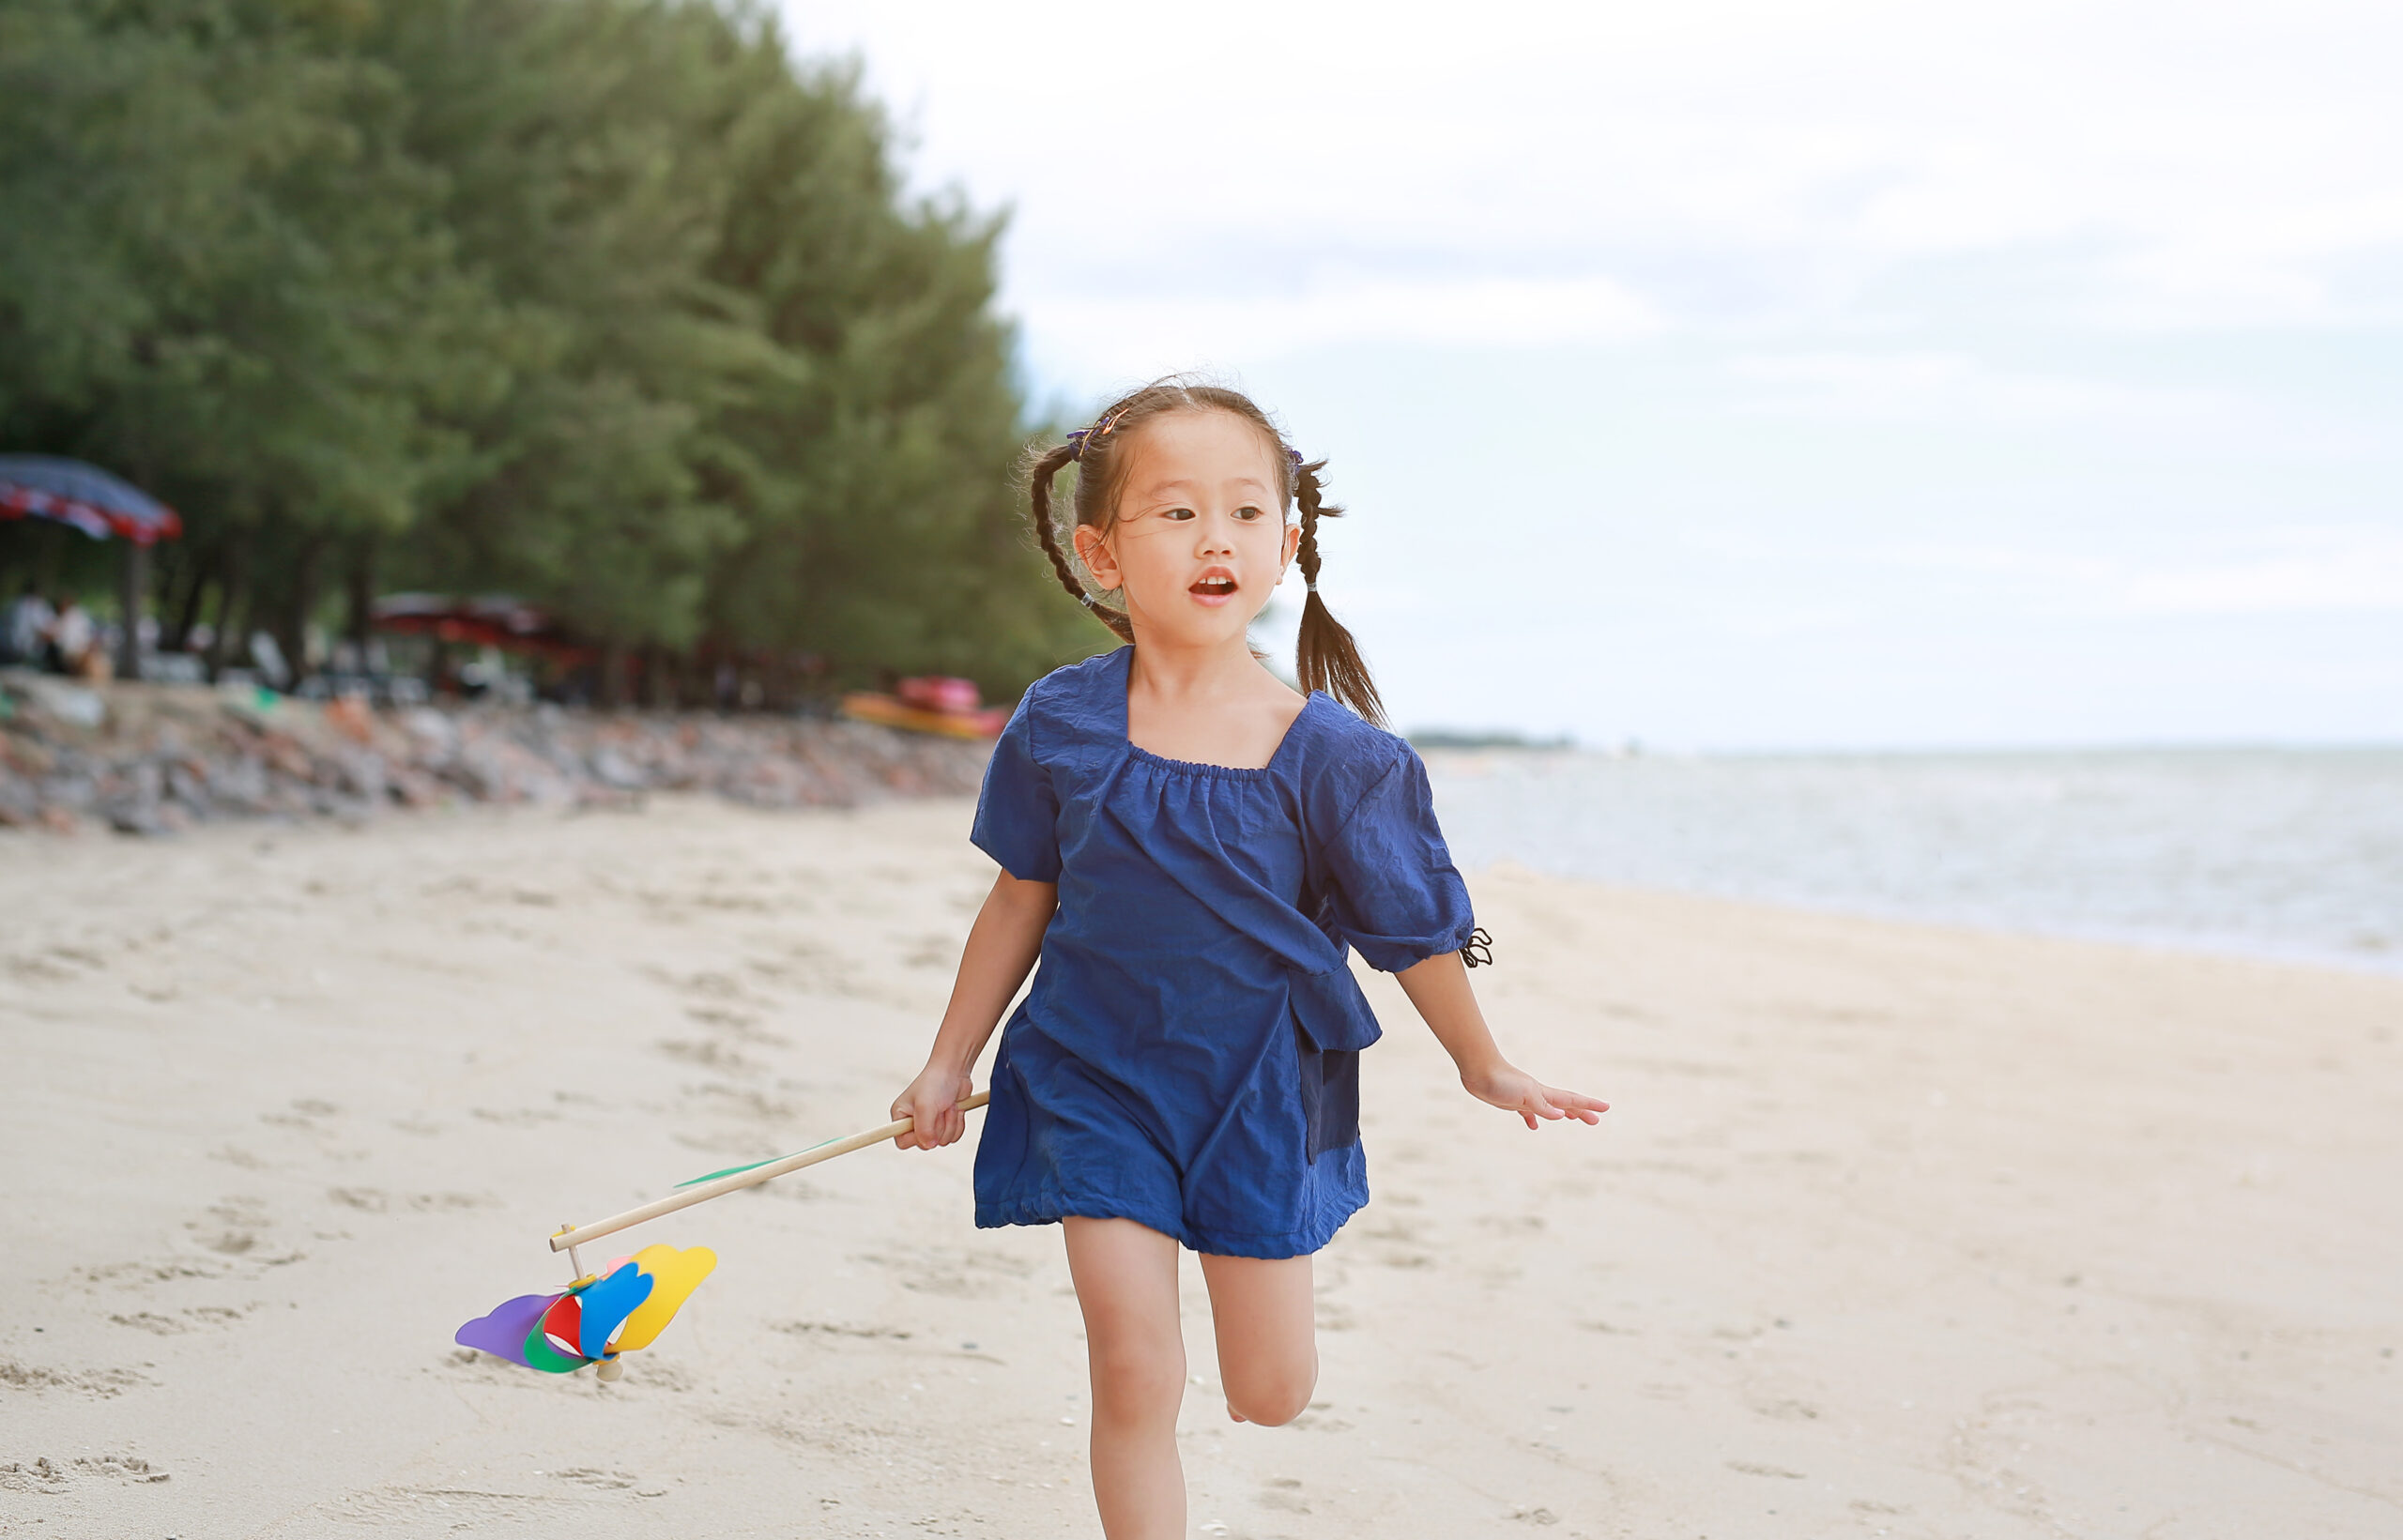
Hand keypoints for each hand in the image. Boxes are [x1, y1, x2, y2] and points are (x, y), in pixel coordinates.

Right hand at [891, 1063, 975, 1150]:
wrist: (955, 1071)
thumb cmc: (935, 1083)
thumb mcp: (925, 1106)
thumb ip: (924, 1129)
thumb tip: (929, 1145)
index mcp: (901, 1116)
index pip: (902, 1142)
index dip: (916, 1138)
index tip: (927, 1124)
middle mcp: (914, 1122)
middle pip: (926, 1144)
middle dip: (938, 1127)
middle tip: (939, 1109)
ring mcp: (931, 1124)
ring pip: (943, 1141)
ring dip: (950, 1123)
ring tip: (948, 1105)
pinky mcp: (946, 1124)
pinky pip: (954, 1136)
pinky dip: (958, 1123)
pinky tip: (955, 1108)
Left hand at [1463, 1061, 1608, 1130]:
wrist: (1479, 1070)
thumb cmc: (1502, 1081)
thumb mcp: (1525, 1096)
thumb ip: (1542, 1107)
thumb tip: (1562, 1116)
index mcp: (1543, 1094)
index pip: (1572, 1100)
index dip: (1589, 1105)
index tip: (1606, 1108)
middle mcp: (1538, 1095)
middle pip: (1565, 1104)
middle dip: (1581, 1112)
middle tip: (1596, 1121)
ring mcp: (1525, 1098)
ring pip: (1549, 1108)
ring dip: (1562, 1113)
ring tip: (1572, 1119)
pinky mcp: (1511, 1101)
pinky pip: (1527, 1113)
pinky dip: (1533, 1119)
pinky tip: (1534, 1126)